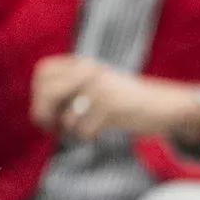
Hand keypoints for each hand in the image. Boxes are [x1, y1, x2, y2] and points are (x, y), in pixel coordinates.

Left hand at [30, 56, 199, 146]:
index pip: (43, 72)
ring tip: (86, 129)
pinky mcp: (111, 107)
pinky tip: (99, 132)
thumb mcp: (96, 86)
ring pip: (65, 118)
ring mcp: (100, 89)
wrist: (162, 105)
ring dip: (71, 130)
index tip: (46, 110)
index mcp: (84, 64)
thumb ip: (69, 92)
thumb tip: (37, 113)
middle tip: (52, 127)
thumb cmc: (125, 101)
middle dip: (44, 114)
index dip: (38, 93)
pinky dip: (88, 136)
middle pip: (47, 93)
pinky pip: (84, 130)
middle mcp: (89, 72)